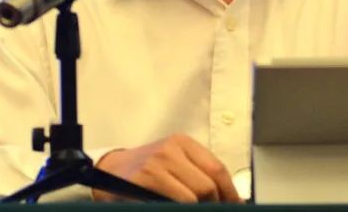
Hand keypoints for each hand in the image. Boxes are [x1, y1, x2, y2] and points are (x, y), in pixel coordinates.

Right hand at [92, 133, 241, 202]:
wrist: (111, 170)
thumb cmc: (147, 168)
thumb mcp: (175, 160)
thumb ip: (198, 172)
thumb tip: (228, 196)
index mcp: (183, 142)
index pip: (217, 169)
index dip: (230, 193)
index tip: (235, 205)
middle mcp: (170, 151)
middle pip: (207, 186)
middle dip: (215, 205)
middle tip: (215, 211)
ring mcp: (155, 166)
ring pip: (192, 198)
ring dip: (199, 208)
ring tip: (199, 210)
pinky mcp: (143, 181)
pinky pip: (172, 204)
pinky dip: (180, 208)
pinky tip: (180, 208)